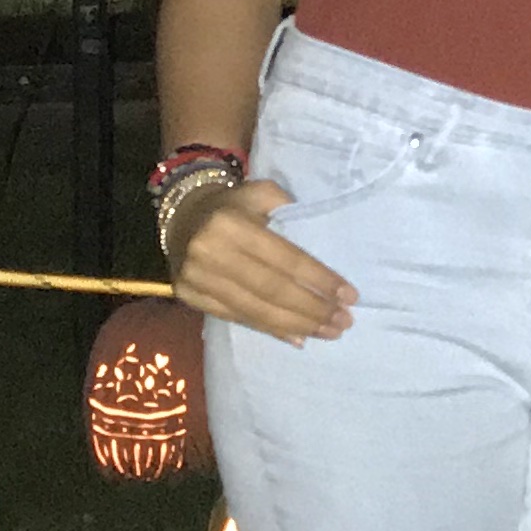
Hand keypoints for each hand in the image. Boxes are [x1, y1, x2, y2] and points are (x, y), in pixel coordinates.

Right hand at [167, 180, 356, 345]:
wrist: (181, 217)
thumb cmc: (232, 206)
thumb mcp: (260, 193)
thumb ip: (289, 211)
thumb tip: (317, 251)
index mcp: (231, 223)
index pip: (284, 258)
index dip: (319, 279)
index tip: (349, 296)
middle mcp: (210, 252)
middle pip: (272, 290)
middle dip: (313, 309)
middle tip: (344, 321)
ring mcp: (196, 278)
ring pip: (255, 310)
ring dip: (297, 325)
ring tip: (328, 332)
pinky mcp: (190, 297)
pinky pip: (237, 318)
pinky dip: (270, 330)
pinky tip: (297, 337)